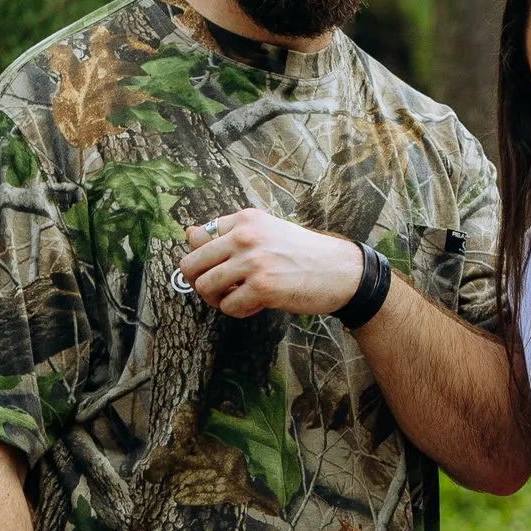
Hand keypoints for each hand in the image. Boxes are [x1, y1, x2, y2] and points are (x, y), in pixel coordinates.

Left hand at [180, 206, 368, 317]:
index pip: (199, 238)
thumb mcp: (266, 233)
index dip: (205, 260)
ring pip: (205, 287)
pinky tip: (257, 306)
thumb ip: (228, 234)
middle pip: (191, 264)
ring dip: (218, 300)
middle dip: (202, 283)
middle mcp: (245, 235)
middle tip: (223, 290)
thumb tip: (189, 234)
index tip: (223, 268)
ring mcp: (253, 261)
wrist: (341, 271)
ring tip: (239, 298)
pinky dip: (238, 312)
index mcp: (245, 218)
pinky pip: (228, 307)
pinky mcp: (263, 287)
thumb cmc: (303, 254)